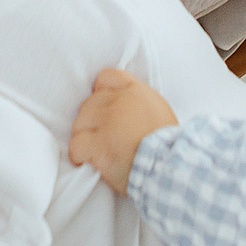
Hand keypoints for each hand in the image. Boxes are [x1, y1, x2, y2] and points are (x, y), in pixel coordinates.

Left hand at [69, 67, 176, 192]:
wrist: (170, 167)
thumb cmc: (169, 146)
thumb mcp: (159, 112)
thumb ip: (139, 104)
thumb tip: (124, 108)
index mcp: (136, 91)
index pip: (106, 78)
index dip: (100, 92)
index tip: (102, 109)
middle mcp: (119, 102)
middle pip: (89, 104)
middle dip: (91, 122)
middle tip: (100, 138)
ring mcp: (107, 122)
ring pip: (79, 124)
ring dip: (83, 138)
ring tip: (94, 152)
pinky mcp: (98, 144)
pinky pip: (75, 146)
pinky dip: (78, 155)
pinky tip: (85, 162)